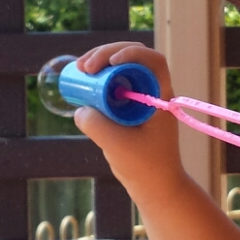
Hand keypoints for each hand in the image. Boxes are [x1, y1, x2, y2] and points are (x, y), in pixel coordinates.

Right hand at [70, 43, 190, 202]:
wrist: (155, 187)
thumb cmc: (145, 167)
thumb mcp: (116, 145)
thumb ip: (95, 124)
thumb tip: (80, 108)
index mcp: (161, 95)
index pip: (152, 61)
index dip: (131, 52)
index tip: (111, 62)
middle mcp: (152, 92)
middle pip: (132, 58)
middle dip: (106, 54)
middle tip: (84, 67)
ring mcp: (139, 98)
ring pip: (120, 69)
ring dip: (99, 64)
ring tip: (78, 71)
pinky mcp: (126, 108)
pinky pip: (111, 85)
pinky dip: (97, 81)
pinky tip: (81, 83)